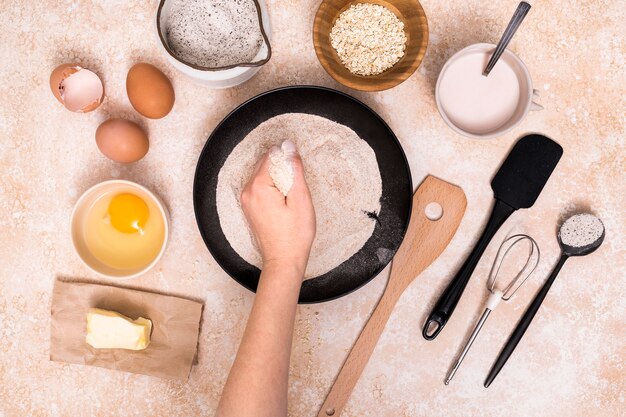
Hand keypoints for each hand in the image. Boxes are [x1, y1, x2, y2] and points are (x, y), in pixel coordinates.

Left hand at [241, 142, 315, 276]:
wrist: (283, 261)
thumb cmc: (295, 235)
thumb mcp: (301, 199)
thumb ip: (294, 170)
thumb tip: (289, 147)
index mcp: (258, 186)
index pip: (271, 156)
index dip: (288, 161)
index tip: (298, 176)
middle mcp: (247, 191)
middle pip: (266, 165)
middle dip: (283, 171)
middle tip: (296, 192)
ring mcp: (246, 200)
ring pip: (264, 176)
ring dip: (279, 181)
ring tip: (291, 200)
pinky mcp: (250, 208)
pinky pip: (261, 188)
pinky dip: (273, 190)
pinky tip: (284, 205)